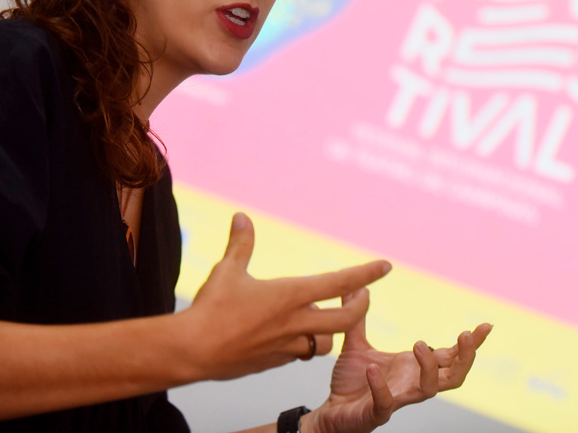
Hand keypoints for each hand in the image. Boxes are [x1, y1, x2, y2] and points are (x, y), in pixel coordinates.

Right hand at [182, 213, 391, 380]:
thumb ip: (241, 243)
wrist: (192, 352)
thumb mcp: (227, 270)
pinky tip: (292, 335)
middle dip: (361, 306)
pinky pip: (299, 354)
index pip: (339, 282)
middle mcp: (295, 322)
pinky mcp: (274, 361)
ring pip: (325, 343)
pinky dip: (303, 344)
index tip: (385, 266)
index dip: (366, 274)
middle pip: (347, 319)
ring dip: (330, 330)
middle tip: (361, 296)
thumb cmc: (210, 309)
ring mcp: (286, 345)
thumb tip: (242, 216)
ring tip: (323, 316)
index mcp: (289, 295)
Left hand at [302, 290, 491, 432]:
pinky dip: (380, 387)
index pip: (451, 356)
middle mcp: (412, 383)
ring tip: (419, 344)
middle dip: (465, 357)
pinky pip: (385, 403)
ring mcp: (398, 399)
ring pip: (429, 389)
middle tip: (465, 335)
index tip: (486, 326)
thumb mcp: (356, 344)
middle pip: (454, 376)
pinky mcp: (377, 413)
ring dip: (430, 367)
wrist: (331, 412)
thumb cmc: (351, 382)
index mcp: (414, 367)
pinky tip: (371, 370)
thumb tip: (359, 287)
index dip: (470, 343)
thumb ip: (359, 318)